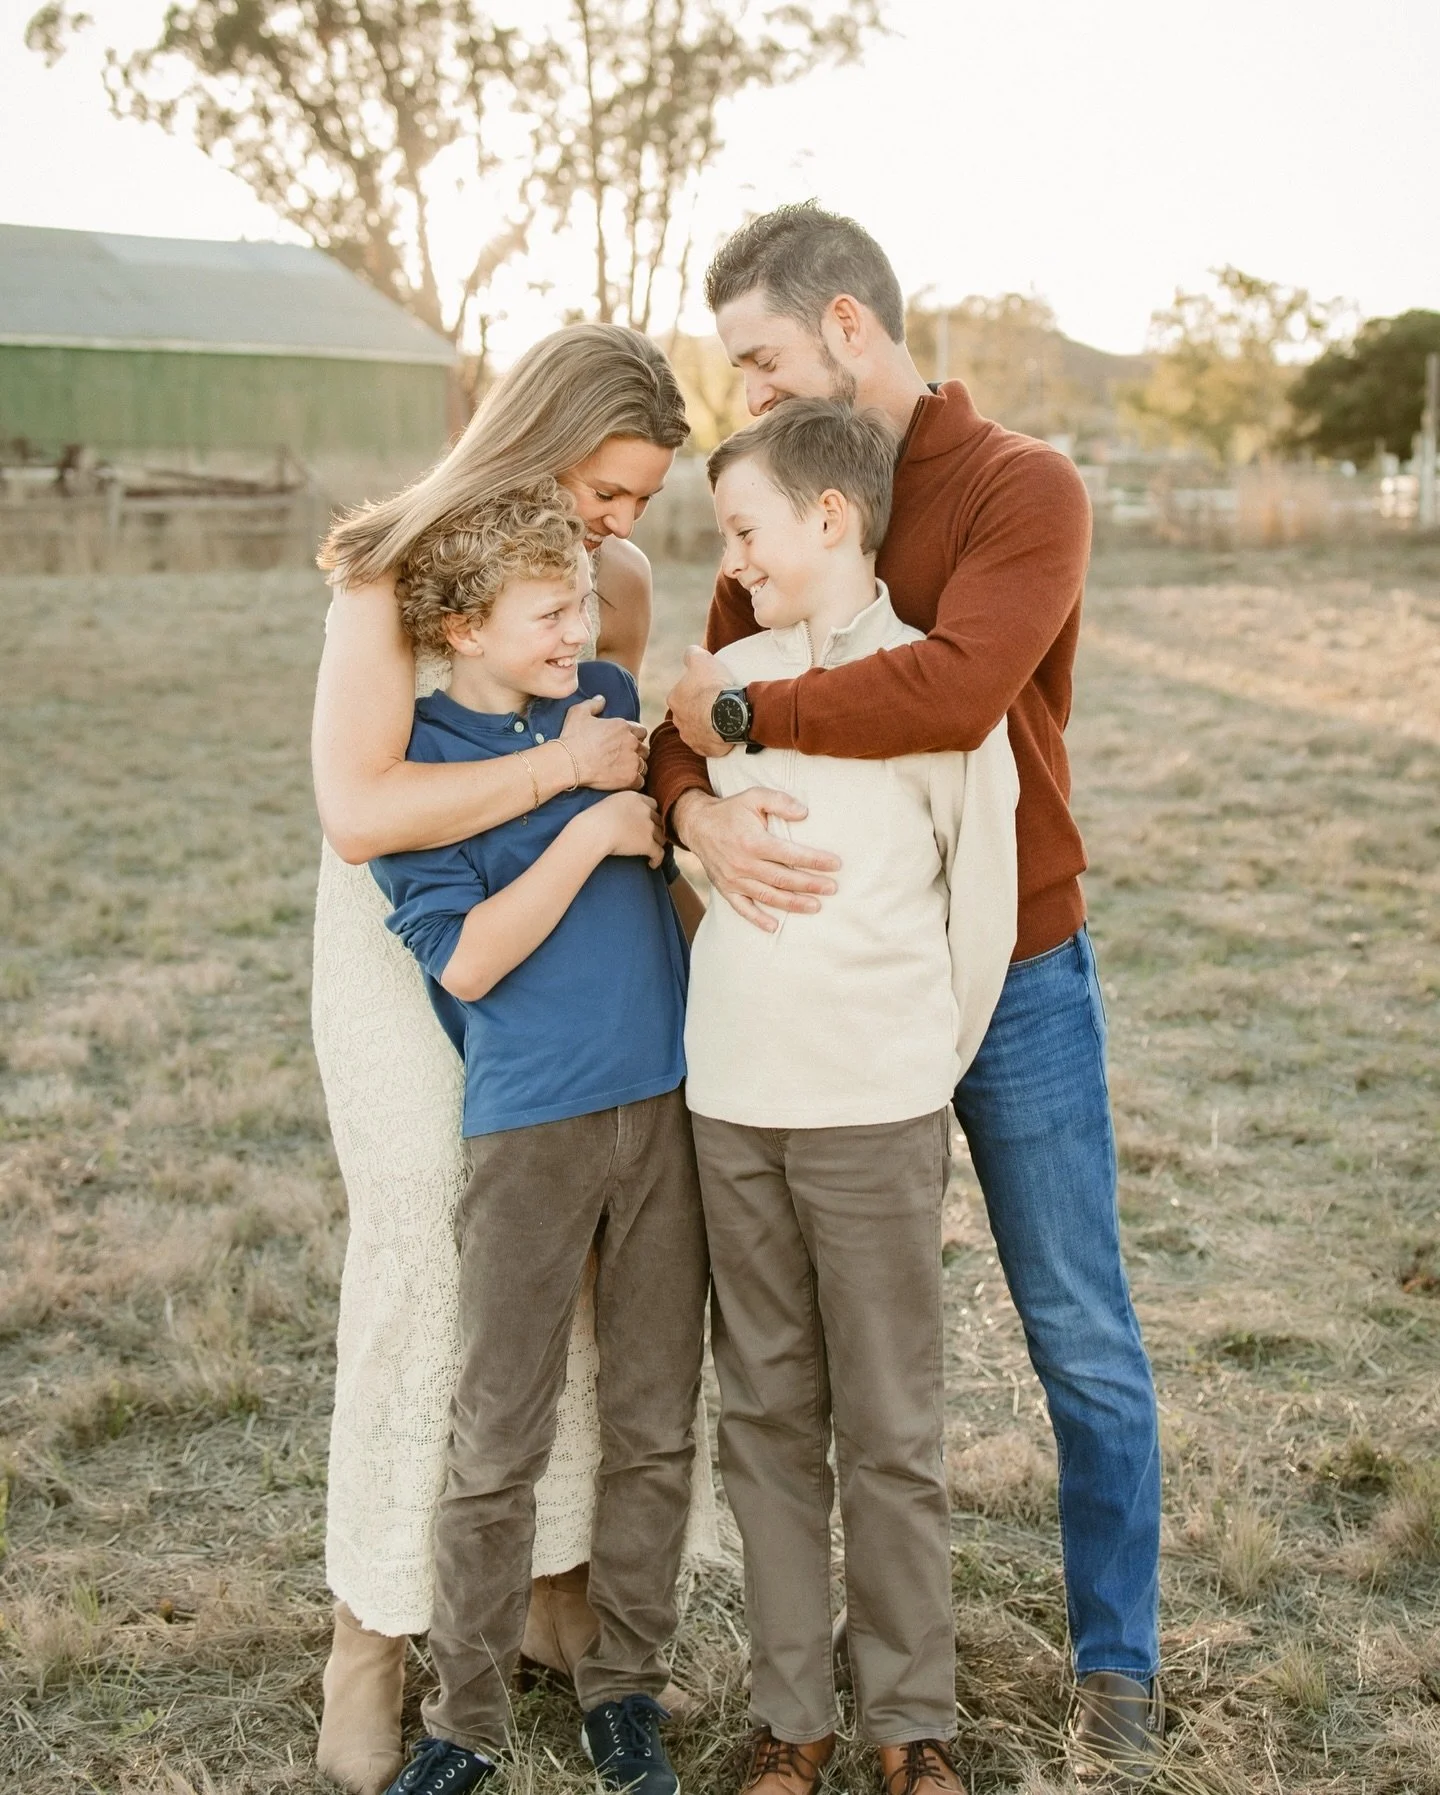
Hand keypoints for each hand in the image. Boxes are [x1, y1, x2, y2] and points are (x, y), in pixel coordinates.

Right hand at [560, 695, 648, 790]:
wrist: (569, 762)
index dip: (635, 737)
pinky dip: (634, 782)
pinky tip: (624, 781)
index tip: (625, 742)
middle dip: (637, 753)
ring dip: (636, 767)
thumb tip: (602, 699)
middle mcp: (631, 742)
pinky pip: (640, 781)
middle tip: (624, 758)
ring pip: (644, 765)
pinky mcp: (629, 778)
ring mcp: (632, 761)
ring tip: (624, 770)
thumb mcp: (579, 712)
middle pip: (644, 748)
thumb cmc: (573, 737)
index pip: (641, 731)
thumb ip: (593, 704)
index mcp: (623, 726)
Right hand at [590, 791, 664, 866]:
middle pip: (659, 820)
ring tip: (653, 852)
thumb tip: (620, 815)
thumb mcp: (610, 803)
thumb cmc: (594, 819)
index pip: (653, 805)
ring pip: (662, 837)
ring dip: (658, 844)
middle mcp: (645, 811)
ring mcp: (648, 827)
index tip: (648, 821)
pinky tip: (652, 864)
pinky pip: (659, 853)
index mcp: (636, 798)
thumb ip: (621, 805)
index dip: (652, 814)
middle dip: (657, 828)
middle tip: (653, 837)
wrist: (594, 831)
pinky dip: (657, 860)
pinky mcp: (648, 843)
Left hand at [666, 646, 735, 756]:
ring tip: (722, 718)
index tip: (709, 688)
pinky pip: (708, 744)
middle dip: (699, 709)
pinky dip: (715, 739)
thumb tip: (689, 652)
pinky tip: (725, 731)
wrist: (728, 715)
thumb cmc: (713, 687)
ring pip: (697, 729)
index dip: (696, 689)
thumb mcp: (702, 660)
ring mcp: (690, 737)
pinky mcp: (703, 750)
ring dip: (706, 725)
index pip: (682, 693)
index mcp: (674, 699)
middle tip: (716, 703)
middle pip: (688, 713)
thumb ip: (692, 653)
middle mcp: (678, 720)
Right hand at [674, 789, 839, 932]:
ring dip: (793, 904)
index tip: (836, 865)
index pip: (791, 855)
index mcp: (753, 841)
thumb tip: (804, 813)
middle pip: (783, 879)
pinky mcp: (725, 889)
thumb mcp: (754, 796)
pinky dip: (757, 919)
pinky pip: (742, 908)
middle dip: (810, 885)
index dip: (815, 861)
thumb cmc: (731, 810)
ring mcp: (734, 879)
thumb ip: (780, 801)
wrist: (697, 824)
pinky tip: (774, 927)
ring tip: (815, 906)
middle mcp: (744, 863)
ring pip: (768, 896)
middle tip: (832, 888)